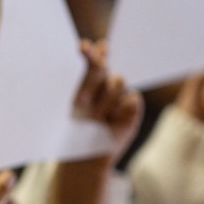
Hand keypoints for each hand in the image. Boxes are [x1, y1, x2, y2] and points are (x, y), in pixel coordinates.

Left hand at [75, 39, 143, 162]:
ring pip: (118, 81)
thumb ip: (81, 78)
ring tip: (95, 119)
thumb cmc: (71, 130)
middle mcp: (104, 86)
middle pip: (103, 68)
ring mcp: (119, 97)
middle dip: (92, 80)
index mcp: (88, 82)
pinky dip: (120, 108)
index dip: (91, 51)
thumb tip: (85, 48)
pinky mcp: (132, 110)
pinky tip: (111, 120)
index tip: (82, 47)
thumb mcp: (71, 105)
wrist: (83, 156)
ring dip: (104, 100)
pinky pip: (131, 99)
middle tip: (80, 102)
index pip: (93, 60)